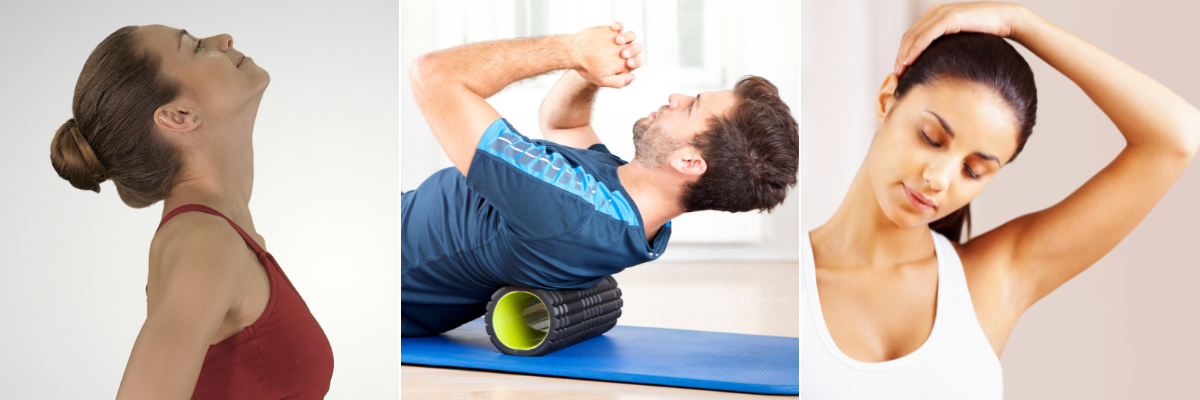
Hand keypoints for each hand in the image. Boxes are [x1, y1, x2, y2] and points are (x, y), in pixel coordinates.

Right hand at [571, 22, 643, 87]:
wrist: (573, 52)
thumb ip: (618, 82)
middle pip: (637, 48)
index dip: (635, 62)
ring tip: (618, 39)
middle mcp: (622, 52)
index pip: (637, 62)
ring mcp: (617, 41)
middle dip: (632, 50)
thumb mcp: (601, 80)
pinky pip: (620, 26)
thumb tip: (632, 77)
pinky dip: (619, 25)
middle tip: (623, 53)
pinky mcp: (611, 31)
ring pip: (631, 36)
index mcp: (623, 64)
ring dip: (627, 36)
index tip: (627, 62)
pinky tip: (613, 28)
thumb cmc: (586, 67)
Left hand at [894, 2, 1028, 75]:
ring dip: (904, 54)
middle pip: (909, 36)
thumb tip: (937, 64)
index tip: (899, 70)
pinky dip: (915, 49)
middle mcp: (935, 11)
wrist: (1006, 19)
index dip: (903, 52)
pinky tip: (909, 61)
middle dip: (900, 56)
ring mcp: (941, 13)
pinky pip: (926, 35)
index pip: (912, 35)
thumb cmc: (986, 32)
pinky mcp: (949, 18)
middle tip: (896, 75)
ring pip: (914, 36)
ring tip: (900, 71)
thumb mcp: (960, 38)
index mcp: (935, 15)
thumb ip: (946, 44)